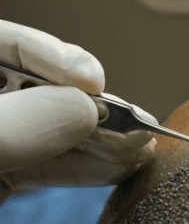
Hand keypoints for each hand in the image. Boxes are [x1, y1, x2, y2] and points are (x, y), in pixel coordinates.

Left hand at [0, 20, 156, 203]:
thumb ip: (13, 126)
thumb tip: (84, 111)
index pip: (6, 46)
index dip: (51, 53)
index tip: (90, 77)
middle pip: (41, 90)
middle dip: (92, 107)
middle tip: (133, 121)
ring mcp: (1, 143)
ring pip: (54, 133)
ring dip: (103, 143)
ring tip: (139, 148)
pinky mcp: (4, 178)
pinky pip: (49, 169)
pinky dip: (87, 171)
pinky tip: (118, 168)